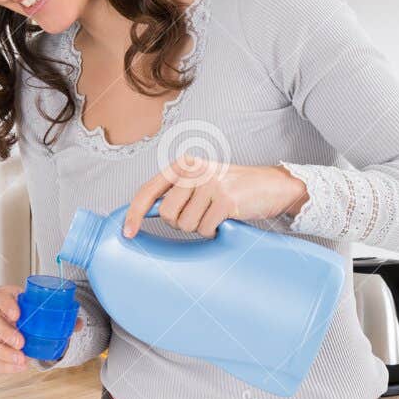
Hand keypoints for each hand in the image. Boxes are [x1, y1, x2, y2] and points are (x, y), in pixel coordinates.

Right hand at [0, 284, 83, 373]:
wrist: (29, 328)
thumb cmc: (34, 315)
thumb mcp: (47, 311)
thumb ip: (62, 316)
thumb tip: (77, 324)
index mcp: (8, 299)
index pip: (0, 296)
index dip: (5, 304)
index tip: (16, 314)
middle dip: (6, 332)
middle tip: (21, 342)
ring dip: (4, 352)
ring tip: (21, 359)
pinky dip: (5, 366)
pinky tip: (20, 367)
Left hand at [121, 156, 308, 238]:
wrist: (271, 186)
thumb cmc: (232, 188)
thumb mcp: (199, 183)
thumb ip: (174, 193)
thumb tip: (143, 213)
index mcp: (183, 165)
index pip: (147, 191)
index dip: (134, 214)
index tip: (127, 232)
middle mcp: (194, 170)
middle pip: (166, 214)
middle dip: (181, 223)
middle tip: (201, 214)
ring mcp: (210, 183)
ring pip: (186, 224)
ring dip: (200, 227)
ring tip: (215, 214)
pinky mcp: (225, 199)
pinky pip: (206, 229)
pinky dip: (214, 231)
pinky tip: (225, 219)